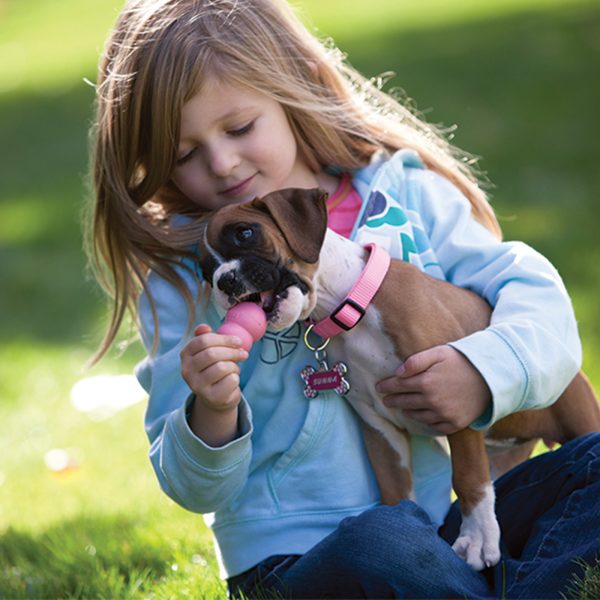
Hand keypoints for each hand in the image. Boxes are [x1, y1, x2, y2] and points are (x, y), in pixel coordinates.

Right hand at [180, 324, 248, 413]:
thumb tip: (203, 327)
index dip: (224, 339)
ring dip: (234, 366)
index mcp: (185, 355)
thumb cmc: (214, 368)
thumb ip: (205, 338)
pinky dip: (236, 378)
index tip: (238, 341)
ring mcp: (197, 386)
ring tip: (233, 368)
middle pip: (212, 354)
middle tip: (243, 353)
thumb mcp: (208, 351)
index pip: (203, 341)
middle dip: (232, 351)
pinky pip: (230, 380)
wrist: (216, 397)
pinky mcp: (211, 397)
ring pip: (222, 367)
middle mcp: (187, 371)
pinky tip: (232, 380)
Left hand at [375, 345, 490, 434]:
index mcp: (425, 382)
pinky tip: (421, 417)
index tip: (378, 387)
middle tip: (385, 400)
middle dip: (392, 400)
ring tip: (402, 408)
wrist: (493, 377)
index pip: (398, 386)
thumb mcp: (439, 353)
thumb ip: (415, 361)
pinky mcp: (454, 424)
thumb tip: (397, 372)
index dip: (386, 386)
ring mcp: (443, 414)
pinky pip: (433, 426)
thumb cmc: (463, 361)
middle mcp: (432, 401)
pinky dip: (424, 422)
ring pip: (416, 416)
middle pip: (404, 402)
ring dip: (406, 411)